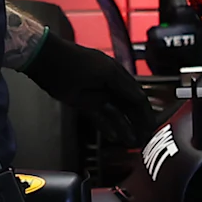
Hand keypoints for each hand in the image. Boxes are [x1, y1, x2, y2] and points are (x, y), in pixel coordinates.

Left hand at [21, 36, 160, 150]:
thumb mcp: (108, 74)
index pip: (137, 97)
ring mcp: (97, 94)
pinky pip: (100, 117)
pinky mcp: (84, 103)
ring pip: (115, 114)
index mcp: (117, 75)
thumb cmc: (77, 62)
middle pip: (128, 107)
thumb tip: (141, 99)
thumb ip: (125, 89)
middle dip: (137, 123)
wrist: (48, 60)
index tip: (153, 126)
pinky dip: (107, 126)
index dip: (146, 112)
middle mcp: (110, 85)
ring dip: (124, 127)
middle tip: (145, 138)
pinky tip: (115, 137)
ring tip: (132, 141)